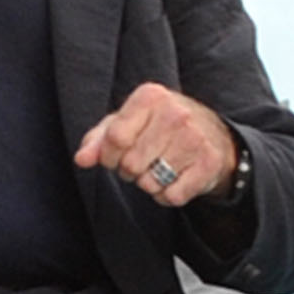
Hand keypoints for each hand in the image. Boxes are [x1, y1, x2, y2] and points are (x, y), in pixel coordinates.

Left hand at [75, 84, 235, 206]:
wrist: (212, 134)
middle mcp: (176, 114)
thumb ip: (97, 140)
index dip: (109, 155)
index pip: (115, 139)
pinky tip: (175, 178)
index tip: (117, 153)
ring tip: (160, 167)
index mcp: (150, 97)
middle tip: (143, 160)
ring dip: (148, 183)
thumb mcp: (124, 123)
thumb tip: (81, 159)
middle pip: (131, 164)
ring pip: (149, 183)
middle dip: (129, 170)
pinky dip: (167, 195)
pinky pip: (171, 196)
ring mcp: (195, 138)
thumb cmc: (157, 127)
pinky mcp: (209, 163)